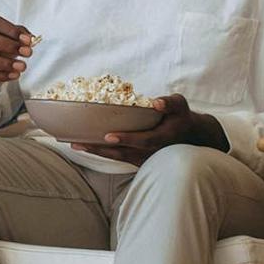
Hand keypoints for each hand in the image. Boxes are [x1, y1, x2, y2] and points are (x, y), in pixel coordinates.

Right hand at [0, 13, 34, 97]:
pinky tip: (14, 75)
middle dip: (10, 46)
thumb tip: (31, 39)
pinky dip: (1, 75)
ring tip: (21, 66)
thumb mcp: (10, 34)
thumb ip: (21, 33)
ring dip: (5, 63)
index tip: (27, 40)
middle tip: (27, 52)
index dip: (12, 31)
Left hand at [71, 94, 228, 165]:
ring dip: (96, 152)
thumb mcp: (180, 105)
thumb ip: (170, 103)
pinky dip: (101, 153)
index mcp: (161, 138)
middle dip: (99, 149)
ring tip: (74, 144)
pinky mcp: (138, 161)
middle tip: (77, 143)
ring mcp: (144, 160)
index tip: (108, 136)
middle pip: (122, 153)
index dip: (126, 139)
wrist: (188, 137)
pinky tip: (85, 146)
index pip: (142, 141)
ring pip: (117, 157)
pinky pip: (117, 158)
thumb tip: (156, 103)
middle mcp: (151, 153)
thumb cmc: (180, 117)